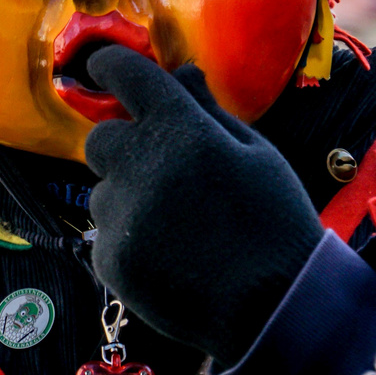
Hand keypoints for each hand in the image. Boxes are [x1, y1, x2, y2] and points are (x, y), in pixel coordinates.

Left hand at [83, 46, 323, 366]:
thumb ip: (209, 111)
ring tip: (179, 227)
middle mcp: (142, 165)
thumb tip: (181, 73)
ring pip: (104, 191)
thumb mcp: (257, 154)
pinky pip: (106, 235)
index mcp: (182, 129)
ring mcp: (122, 214)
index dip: (110, 66)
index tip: (103, 66)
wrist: (275, 308)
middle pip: (101, 138)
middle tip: (160, 169)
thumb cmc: (274, 221)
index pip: (126, 75)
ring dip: (129, 198)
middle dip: (123, 146)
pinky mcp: (110, 259)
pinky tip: (171, 257)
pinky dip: (130, 241)